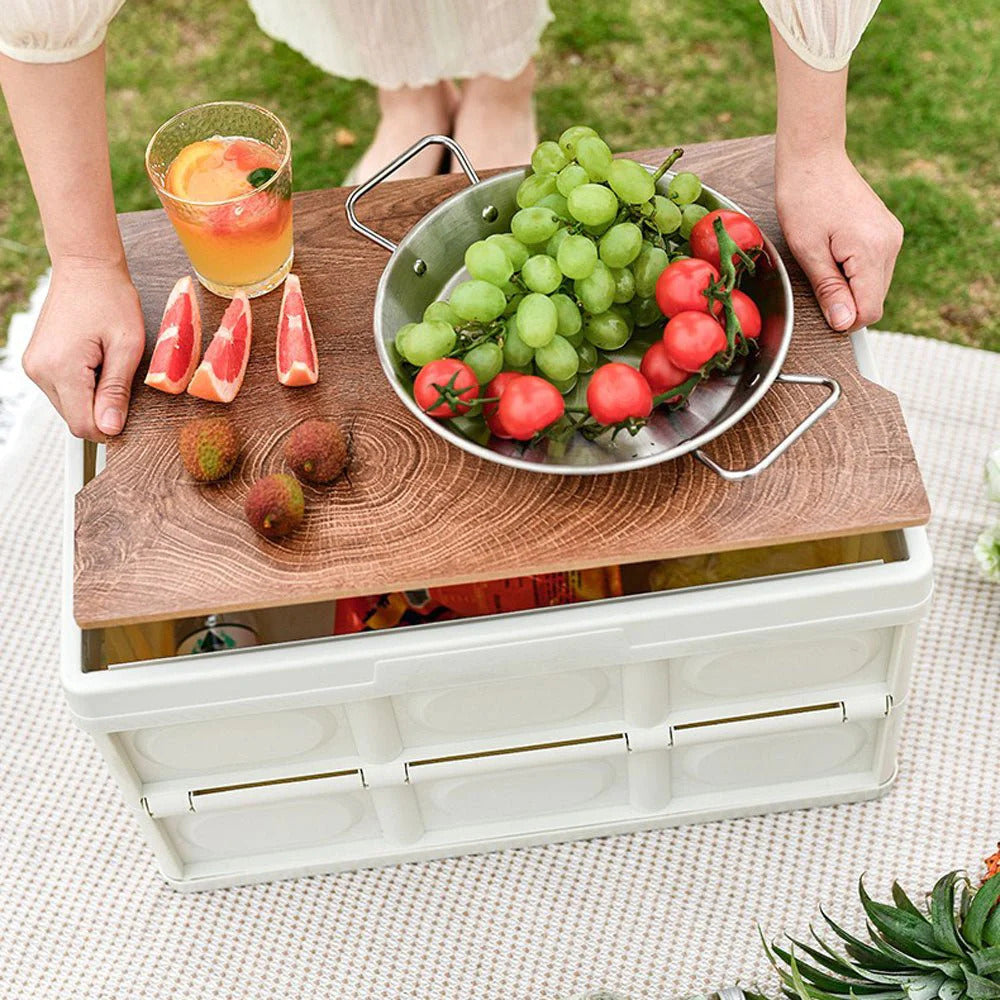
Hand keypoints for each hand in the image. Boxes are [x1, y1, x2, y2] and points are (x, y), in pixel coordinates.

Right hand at [23, 257, 144, 439]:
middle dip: (102, 410)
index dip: (110, 427)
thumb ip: (117, 391)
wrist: (86, 267)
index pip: (83, 425)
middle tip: (120, 377)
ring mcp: (35, 366)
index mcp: (60, 368)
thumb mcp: (127, 347)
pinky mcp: (37, 362)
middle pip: (74, 419)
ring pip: (69, 407)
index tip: (128, 411)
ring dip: (92, 397)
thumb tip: (110, 428)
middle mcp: (39, 370)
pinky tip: (95, 363)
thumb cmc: (110, 298)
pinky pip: (63, 391)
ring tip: (107, 364)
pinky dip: (82, 387)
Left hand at [776, 148, 903, 331]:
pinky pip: (873, 268)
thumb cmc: (804, 199)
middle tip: (817, 276)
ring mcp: (891, 236)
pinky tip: (834, 252)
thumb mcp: (808, 251)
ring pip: (874, 285)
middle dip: (845, 301)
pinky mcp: (886, 231)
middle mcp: (890, 244)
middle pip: (874, 300)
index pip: (870, 310)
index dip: (844, 320)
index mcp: (872, 250)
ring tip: (824, 258)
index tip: (821, 310)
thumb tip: (844, 323)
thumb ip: (829, 289)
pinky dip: (854, 271)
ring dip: (849, 286)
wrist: (814, 158)